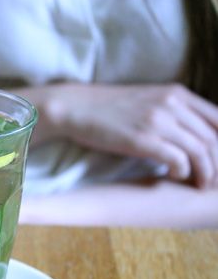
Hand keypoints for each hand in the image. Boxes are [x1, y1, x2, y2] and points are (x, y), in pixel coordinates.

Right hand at [46, 83, 217, 188]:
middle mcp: (172, 104)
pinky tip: (173, 176)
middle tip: (215, 182)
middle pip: (214, 137)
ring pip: (201, 150)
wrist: (75, 107)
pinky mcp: (142, 139)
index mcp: (177, 94)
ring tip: (200, 185)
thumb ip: (172, 111)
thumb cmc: (108, 109)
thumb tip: (191, 133)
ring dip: (205, 173)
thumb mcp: (147, 100)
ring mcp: (158, 121)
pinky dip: (181, 172)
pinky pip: (178, 159)